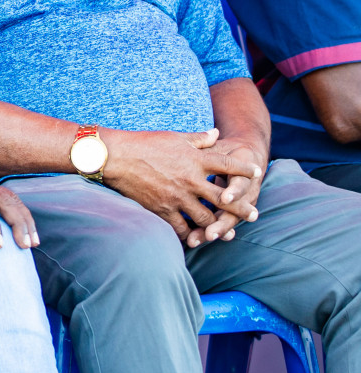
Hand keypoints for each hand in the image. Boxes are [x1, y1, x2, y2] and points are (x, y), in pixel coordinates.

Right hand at [102, 128, 262, 247]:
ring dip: (218, 227)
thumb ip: (198, 138)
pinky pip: (181, 228)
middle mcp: (191, 180)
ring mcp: (177, 197)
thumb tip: (216, 133)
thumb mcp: (174, 137)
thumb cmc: (144, 143)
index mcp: (196, 159)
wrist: (115, 157)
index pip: (228, 165)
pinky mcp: (162, 209)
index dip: (245, 170)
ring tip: (227, 234)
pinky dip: (189, 235)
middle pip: (225, 198)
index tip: (257, 173)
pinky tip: (194, 239)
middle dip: (241, 208)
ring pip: (206, 218)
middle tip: (254, 215)